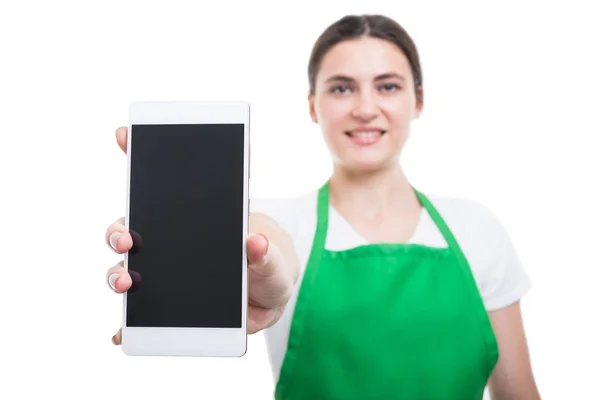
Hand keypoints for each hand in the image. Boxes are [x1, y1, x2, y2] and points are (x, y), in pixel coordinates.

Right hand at [106, 127, 294, 344]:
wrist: (268, 298)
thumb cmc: (269, 265)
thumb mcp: (275, 259)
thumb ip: (266, 253)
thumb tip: (254, 241)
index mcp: (194, 218)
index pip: (161, 183)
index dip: (140, 156)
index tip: (124, 137)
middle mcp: (170, 243)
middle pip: (130, 229)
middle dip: (119, 230)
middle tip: (127, 237)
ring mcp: (164, 275)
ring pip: (126, 269)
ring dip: (117, 274)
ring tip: (126, 282)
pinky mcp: (165, 308)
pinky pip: (137, 317)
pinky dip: (125, 325)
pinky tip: (120, 332)